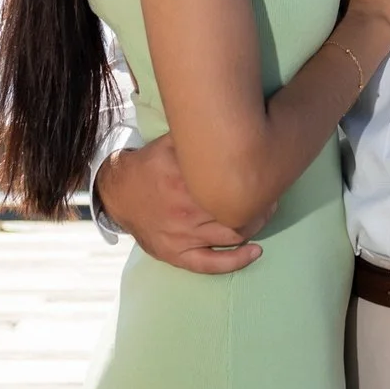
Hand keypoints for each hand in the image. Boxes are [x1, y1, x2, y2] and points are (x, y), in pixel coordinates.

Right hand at [97, 133, 266, 274]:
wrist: (118, 194)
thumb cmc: (150, 166)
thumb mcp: (169, 144)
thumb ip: (196, 139)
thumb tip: (230, 123)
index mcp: (183, 181)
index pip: (232, 184)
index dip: (256, 182)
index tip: (268, 177)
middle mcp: (184, 210)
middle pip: (237, 211)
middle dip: (261, 205)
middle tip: (271, 197)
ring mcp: (181, 236)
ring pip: (230, 236)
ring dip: (254, 227)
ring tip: (263, 215)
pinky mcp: (175, 254)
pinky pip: (210, 265)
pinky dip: (236, 261)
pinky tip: (254, 252)